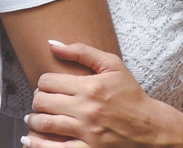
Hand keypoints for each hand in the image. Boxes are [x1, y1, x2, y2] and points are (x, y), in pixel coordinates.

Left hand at [23, 41, 172, 147]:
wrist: (150, 127)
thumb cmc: (130, 94)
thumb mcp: (112, 65)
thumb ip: (82, 51)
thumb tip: (52, 44)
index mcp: (90, 87)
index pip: (47, 81)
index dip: (43, 82)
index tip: (46, 85)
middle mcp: (86, 109)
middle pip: (42, 102)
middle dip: (36, 100)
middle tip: (39, 101)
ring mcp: (87, 132)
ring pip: (45, 125)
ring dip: (34, 121)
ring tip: (33, 119)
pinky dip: (39, 145)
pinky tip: (31, 140)